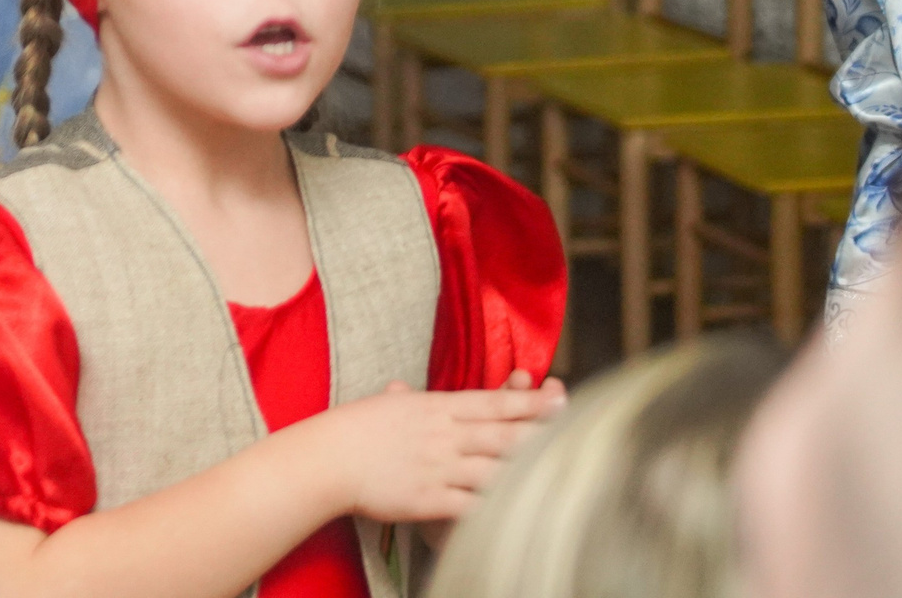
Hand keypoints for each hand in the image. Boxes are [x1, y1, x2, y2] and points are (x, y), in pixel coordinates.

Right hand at [310, 376, 563, 524]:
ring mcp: (439, 468)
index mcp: (435, 408)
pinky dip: (498, 508)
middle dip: (543, 430)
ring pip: (496, 469)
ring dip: (529, 470)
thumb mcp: (382, 406)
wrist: (325, 459)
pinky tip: (523, 511)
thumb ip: (402, 399)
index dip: (529, 400)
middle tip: (576, 425)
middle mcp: (443, 435)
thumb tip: (403, 389)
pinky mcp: (430, 499)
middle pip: (504, 433)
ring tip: (563, 470)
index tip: (558, 394)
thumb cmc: (351, 429)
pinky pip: (473, 505)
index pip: (492, 402)